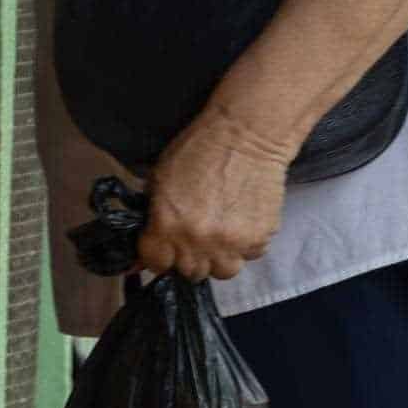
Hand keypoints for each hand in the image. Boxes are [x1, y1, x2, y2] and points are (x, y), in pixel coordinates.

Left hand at [134, 105, 292, 282]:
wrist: (245, 136)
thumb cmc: (198, 150)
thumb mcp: (159, 179)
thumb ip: (153, 216)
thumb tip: (148, 244)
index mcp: (168, 224)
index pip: (156, 263)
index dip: (158, 253)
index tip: (162, 244)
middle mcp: (198, 241)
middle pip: (190, 272)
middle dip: (188, 255)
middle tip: (193, 235)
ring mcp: (231, 244)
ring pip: (222, 271)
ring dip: (217, 257)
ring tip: (219, 233)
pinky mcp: (259, 240)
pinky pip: (247, 257)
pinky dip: (243, 245)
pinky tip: (239, 222)